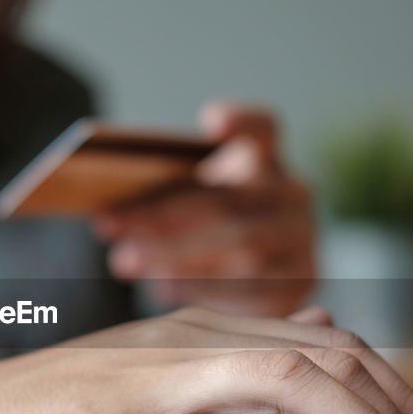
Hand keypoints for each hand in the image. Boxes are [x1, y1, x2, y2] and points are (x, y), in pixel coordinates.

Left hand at [95, 102, 315, 317]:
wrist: (260, 278)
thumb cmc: (209, 228)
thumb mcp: (191, 199)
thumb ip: (160, 195)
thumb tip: (108, 219)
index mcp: (265, 160)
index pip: (262, 129)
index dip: (240, 122)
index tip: (212, 122)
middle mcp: (294, 196)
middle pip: (228, 203)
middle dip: (162, 217)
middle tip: (109, 223)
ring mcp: (304, 242)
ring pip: (241, 250)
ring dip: (175, 257)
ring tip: (126, 260)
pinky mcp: (299, 286)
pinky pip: (252, 291)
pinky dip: (203, 291)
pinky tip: (162, 290)